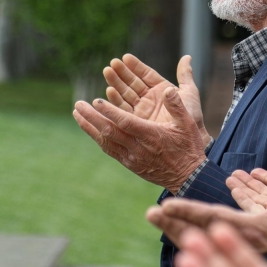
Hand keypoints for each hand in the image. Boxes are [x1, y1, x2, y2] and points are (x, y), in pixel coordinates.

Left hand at [73, 87, 205, 193]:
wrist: (188, 177)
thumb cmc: (189, 148)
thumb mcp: (189, 124)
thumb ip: (177, 106)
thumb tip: (168, 89)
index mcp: (151, 136)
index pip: (125, 122)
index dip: (110, 112)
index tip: (96, 101)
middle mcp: (138, 148)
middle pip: (109, 131)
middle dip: (92, 117)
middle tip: (77, 104)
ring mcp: (132, 158)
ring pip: (105, 141)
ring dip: (89, 127)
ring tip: (77, 114)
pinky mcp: (130, 164)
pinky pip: (110, 149)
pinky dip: (98, 138)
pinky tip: (90, 129)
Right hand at [104, 54, 210, 148]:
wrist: (190, 140)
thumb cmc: (192, 117)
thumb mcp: (190, 94)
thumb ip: (185, 75)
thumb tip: (187, 57)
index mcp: (161, 90)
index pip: (146, 75)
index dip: (136, 66)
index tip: (125, 57)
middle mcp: (150, 98)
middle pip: (133, 83)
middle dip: (122, 73)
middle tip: (112, 63)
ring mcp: (142, 110)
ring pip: (126, 94)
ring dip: (116, 83)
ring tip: (107, 71)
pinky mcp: (136, 121)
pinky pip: (124, 109)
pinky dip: (116, 101)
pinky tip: (109, 91)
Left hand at [147, 159, 266, 251]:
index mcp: (248, 230)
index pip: (212, 218)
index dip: (189, 211)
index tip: (166, 205)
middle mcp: (235, 244)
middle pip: (198, 232)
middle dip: (174, 223)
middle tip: (151, 213)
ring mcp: (230, 253)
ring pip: (198, 241)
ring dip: (176, 229)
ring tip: (158, 218)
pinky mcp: (227, 257)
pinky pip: (202, 247)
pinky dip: (188, 237)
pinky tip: (175, 230)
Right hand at [228, 144, 266, 221]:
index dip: (264, 177)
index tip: (253, 170)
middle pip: (262, 192)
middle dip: (247, 183)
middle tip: (235, 173)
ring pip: (254, 200)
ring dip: (241, 188)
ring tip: (230, 178)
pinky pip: (251, 210)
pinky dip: (241, 199)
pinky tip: (234, 190)